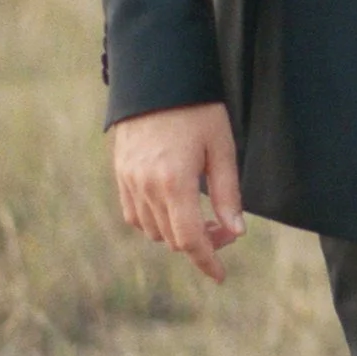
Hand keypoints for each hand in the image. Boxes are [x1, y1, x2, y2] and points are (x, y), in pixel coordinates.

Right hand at [110, 102, 244, 283]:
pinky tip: (175, 206)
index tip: (220, 276)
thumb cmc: (198, 110)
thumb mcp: (222, 148)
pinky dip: (155, 220)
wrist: (157, 79)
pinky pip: (135, 214)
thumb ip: (228, 193)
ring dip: (177, 232)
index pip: (190, 239)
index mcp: (174, 182)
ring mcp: (128, 181)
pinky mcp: (120, 173)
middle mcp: (146, 186)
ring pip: (152, 230)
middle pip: (171, 239)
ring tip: (202, 213)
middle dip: (200, 242)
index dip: (207, 261)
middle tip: (224, 227)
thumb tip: (236, 232)